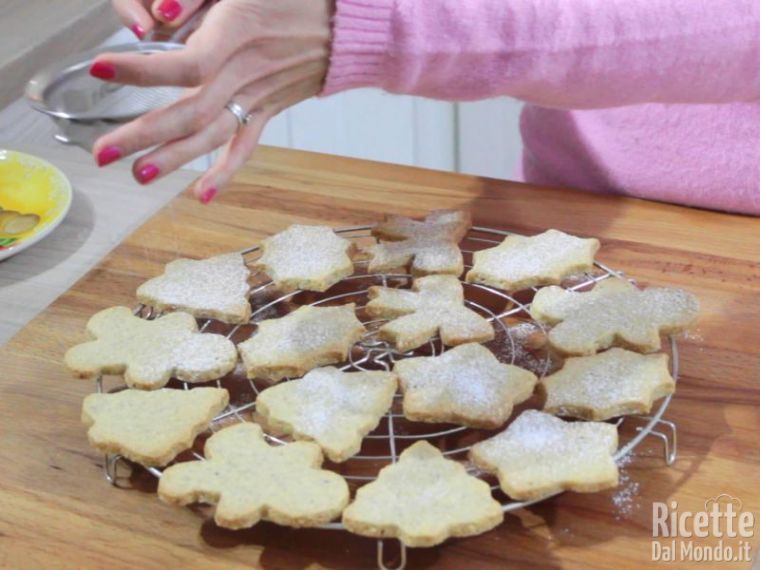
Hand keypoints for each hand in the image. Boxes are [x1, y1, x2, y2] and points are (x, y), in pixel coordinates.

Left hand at [92, 0, 332, 202]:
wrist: (347, 25)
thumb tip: (159, 15)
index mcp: (238, 33)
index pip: (184, 63)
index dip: (141, 70)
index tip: (100, 68)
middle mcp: (246, 72)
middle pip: (190, 112)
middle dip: (143, 134)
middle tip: (103, 153)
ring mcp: (259, 96)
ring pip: (212, 134)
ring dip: (174, 159)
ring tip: (138, 175)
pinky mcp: (269, 107)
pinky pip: (246, 144)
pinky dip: (226, 170)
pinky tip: (202, 194)